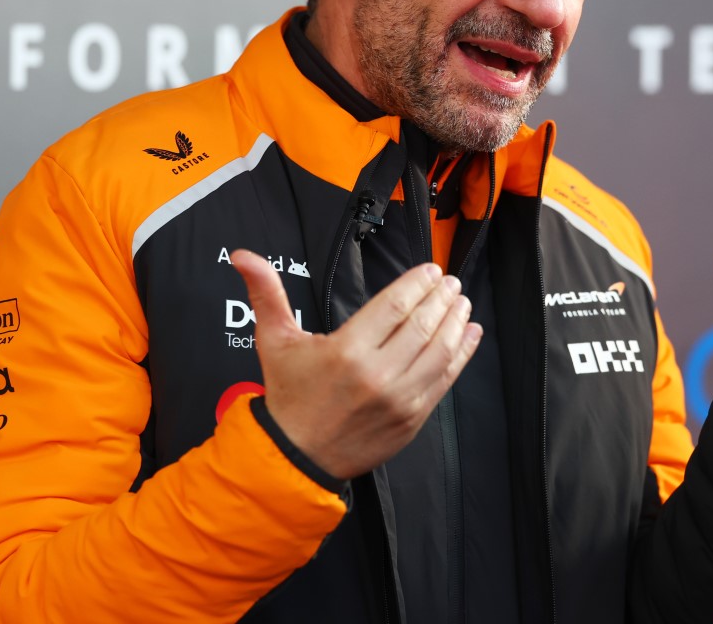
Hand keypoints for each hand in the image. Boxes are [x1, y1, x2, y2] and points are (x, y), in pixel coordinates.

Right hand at [230, 251, 483, 479]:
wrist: (295, 457)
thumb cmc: (288, 395)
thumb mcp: (274, 341)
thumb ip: (266, 293)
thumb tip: (242, 255)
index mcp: (347, 351)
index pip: (394, 306)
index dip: (417, 284)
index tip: (431, 270)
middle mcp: (377, 375)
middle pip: (422, 325)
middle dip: (441, 298)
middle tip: (451, 282)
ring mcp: (399, 400)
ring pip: (439, 351)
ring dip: (455, 322)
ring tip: (462, 302)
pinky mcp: (412, 419)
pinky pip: (444, 380)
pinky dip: (462, 354)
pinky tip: (470, 334)